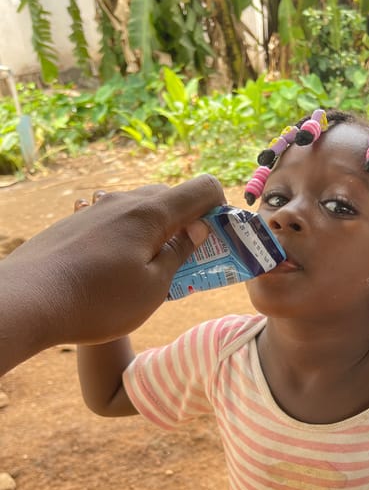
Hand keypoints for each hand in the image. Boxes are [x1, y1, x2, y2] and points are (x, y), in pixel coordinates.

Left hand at [0, 174, 225, 374]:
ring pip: (141, 208)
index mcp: (151, 213)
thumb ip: (180, 254)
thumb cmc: (98, 302)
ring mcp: (96, 208)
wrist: (29, 300)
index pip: (203, 188)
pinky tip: (118, 269)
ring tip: (152, 269)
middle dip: (189, 222)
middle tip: (190, 261)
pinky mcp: (76, 222)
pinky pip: (115, 219)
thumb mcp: (154, 288)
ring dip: (157, 231)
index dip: (219, 208)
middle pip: (172, 197)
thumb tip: (197, 230)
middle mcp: (124, 201)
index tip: (216, 238)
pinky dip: (130, 236)